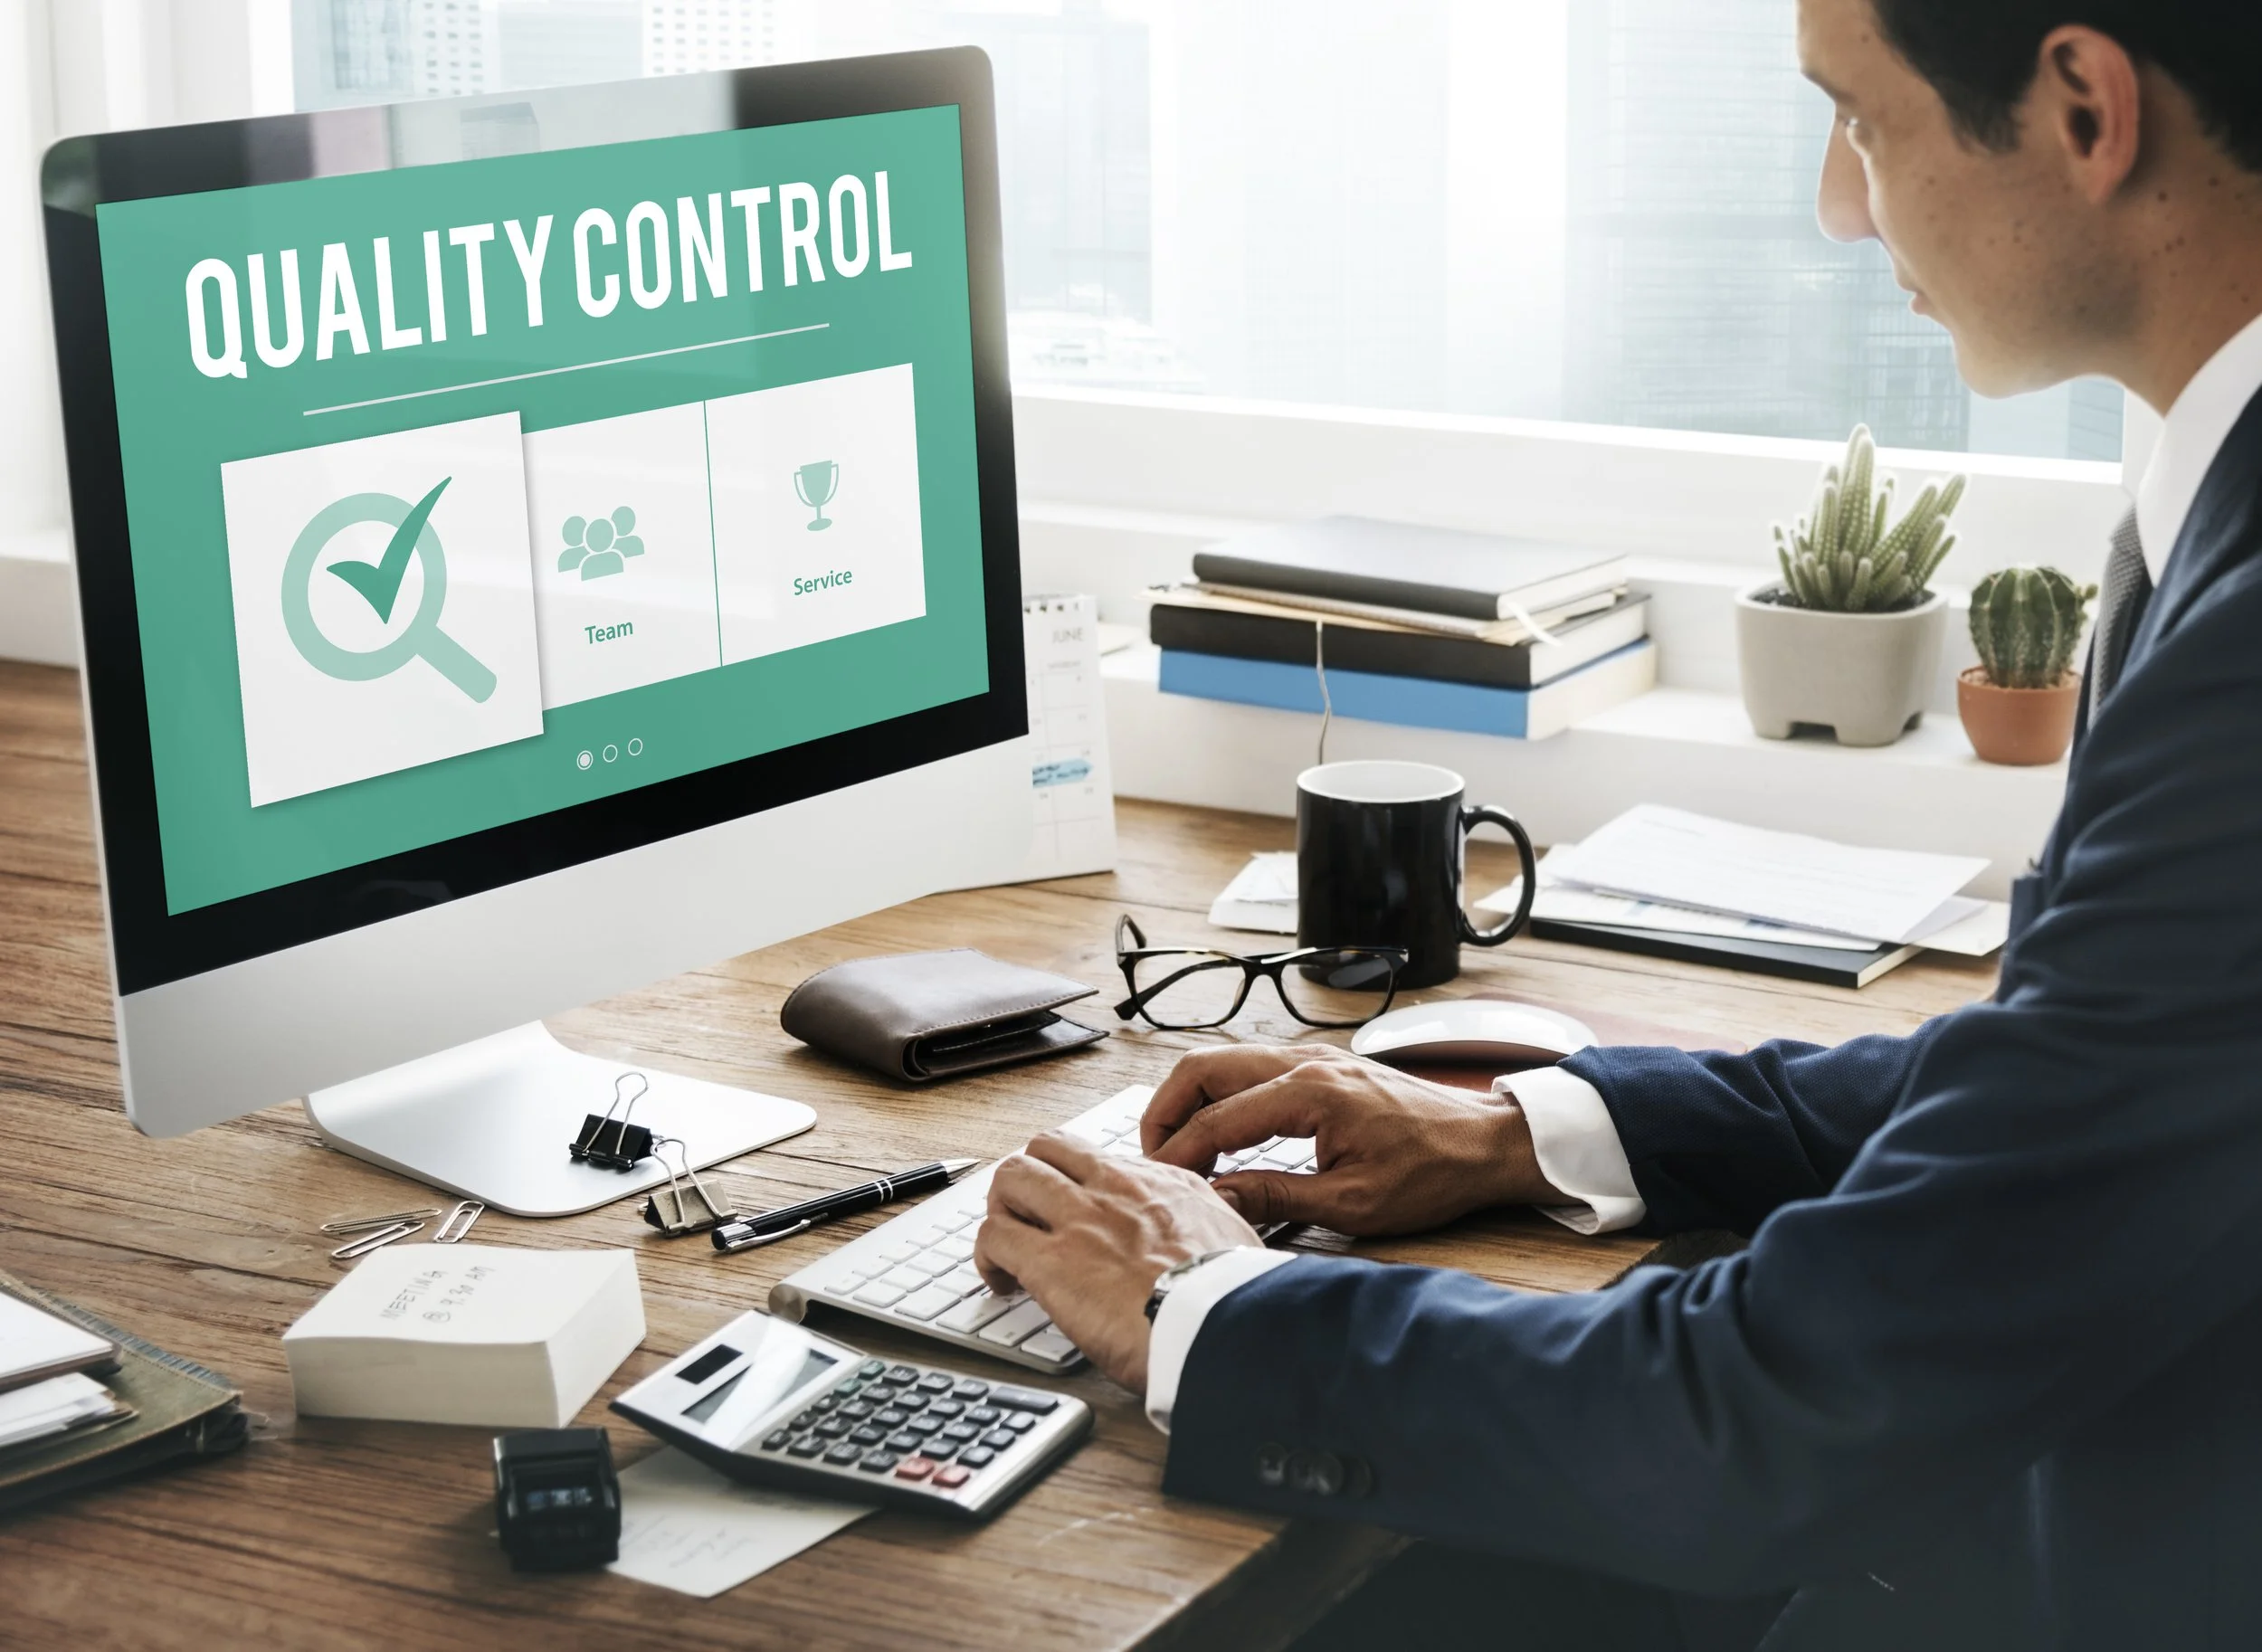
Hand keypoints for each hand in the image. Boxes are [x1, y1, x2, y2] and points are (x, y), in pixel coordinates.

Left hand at [974, 1131, 1263, 1393]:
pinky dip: (986, 1258)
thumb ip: (1207, 1225)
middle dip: (1028, 1181)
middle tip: (1028, 1219)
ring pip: (1011, 1178)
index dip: (1075, 1182)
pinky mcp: (1050, 1261)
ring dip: (1001, 1211)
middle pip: (1046, 1149)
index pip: (1097, 1158)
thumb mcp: (1234, 1237)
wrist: (1224, 1325)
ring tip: (1007, 1249)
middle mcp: (1115, 1188)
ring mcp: (1079, 1219)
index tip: (1074, 1211)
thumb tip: (1206, 1234)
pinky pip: (993, 1236)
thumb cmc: (1233, 1297)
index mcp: (1161, 1183)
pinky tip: (1001, 1283)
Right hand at [1142, 1045, 1562, 1235]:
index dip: (1179, 1155)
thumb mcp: (1352, 1204)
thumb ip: (1276, 1198)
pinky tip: (1221, 1135)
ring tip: (1180, 1150)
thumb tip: (1217, 1200)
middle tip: (1154, 1159)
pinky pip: (1251, 1068)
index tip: (1159, 1185)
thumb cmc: (1432, 1173)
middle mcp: (1306, 1062)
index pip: (1217, 1119)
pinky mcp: (1322, 1066)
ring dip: (1191, 1100)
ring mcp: (1313, 1058)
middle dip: (1166, 1111)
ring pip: (1223, 1061)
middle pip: (1203, 1067)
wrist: (1485, 1144)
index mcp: (1310, 1093)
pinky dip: (1221, 1095)